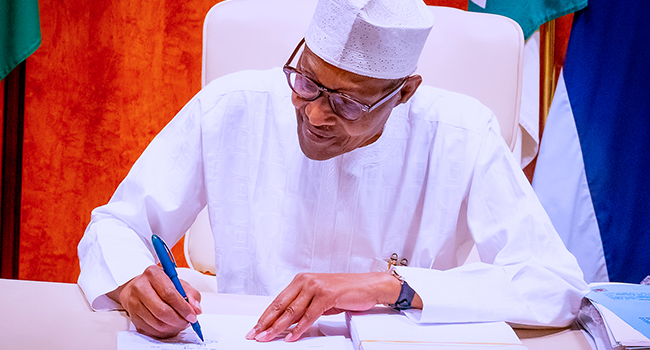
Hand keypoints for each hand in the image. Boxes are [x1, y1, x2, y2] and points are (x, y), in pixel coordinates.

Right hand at [107, 265, 201, 338]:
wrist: (138, 287)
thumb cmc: (160, 284)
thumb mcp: (178, 283)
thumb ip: (191, 294)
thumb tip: (196, 309)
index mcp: (153, 274)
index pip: (169, 294)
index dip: (183, 308)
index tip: (192, 315)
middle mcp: (140, 287)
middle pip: (161, 311)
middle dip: (178, 320)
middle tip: (187, 322)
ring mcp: (134, 303)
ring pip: (156, 323)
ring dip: (172, 327)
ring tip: (180, 324)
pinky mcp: (132, 316)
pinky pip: (151, 330)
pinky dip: (164, 332)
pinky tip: (170, 326)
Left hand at [245, 272, 402, 341]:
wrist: (369, 285)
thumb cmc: (345, 292)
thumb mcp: (319, 299)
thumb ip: (303, 307)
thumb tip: (286, 323)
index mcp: (301, 280)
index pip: (278, 300)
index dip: (265, 316)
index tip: (255, 328)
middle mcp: (306, 280)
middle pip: (281, 305)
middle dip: (266, 322)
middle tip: (255, 335)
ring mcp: (316, 286)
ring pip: (292, 311)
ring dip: (278, 327)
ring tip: (268, 338)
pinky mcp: (327, 294)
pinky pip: (309, 315)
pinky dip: (299, 328)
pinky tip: (292, 336)